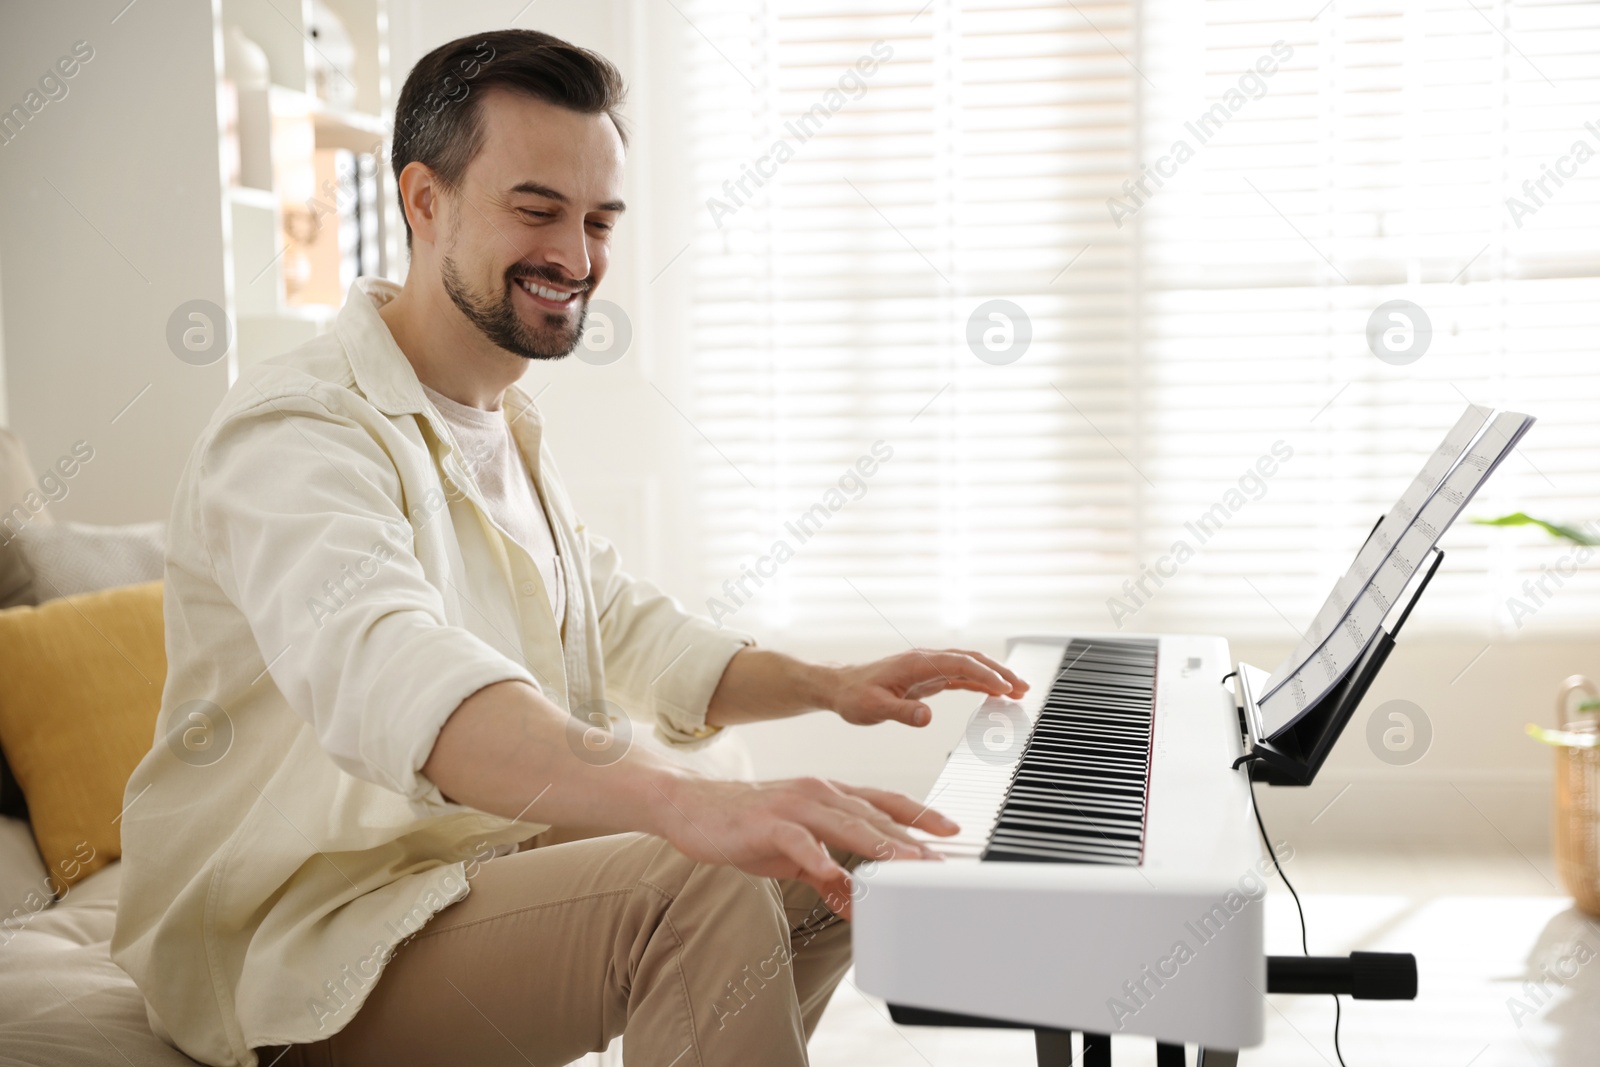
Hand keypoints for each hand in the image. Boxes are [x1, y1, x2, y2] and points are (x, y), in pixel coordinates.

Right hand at [652, 775, 959, 918]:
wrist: (690, 807)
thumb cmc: (745, 826)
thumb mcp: (793, 853)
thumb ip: (826, 873)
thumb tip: (854, 901)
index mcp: (827, 797)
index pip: (883, 802)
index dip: (919, 815)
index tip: (951, 829)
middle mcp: (817, 794)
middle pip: (873, 816)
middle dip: (910, 840)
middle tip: (940, 861)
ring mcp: (793, 806)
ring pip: (845, 823)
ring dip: (878, 846)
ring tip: (906, 865)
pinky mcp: (767, 823)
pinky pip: (798, 841)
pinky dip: (817, 856)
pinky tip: (832, 873)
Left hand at [826, 648, 1028, 727]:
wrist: (840, 688)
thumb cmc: (855, 696)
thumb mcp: (874, 708)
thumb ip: (901, 712)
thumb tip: (927, 717)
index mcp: (917, 663)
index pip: (959, 664)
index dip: (984, 674)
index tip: (1004, 688)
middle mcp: (926, 661)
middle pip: (971, 660)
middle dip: (999, 672)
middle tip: (1023, 688)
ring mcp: (929, 668)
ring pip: (969, 667)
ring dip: (994, 676)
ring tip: (1019, 690)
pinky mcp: (929, 677)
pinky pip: (961, 677)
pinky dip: (981, 682)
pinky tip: (995, 692)